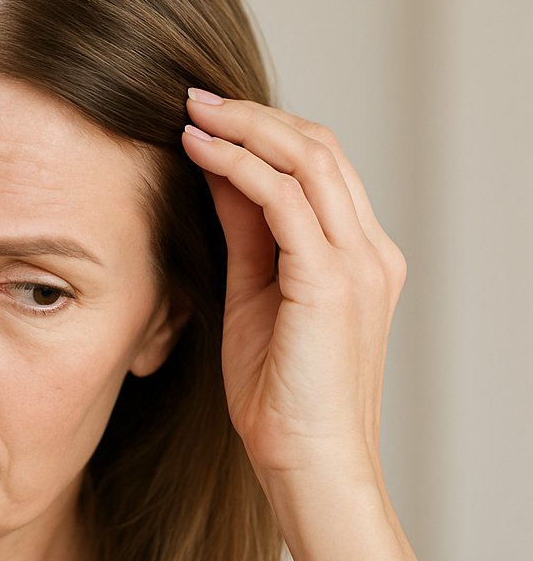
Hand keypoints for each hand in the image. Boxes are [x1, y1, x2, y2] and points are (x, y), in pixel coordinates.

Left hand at [181, 89, 407, 491]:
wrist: (308, 463)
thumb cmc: (279, 395)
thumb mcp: (256, 298)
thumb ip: (247, 234)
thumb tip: (220, 173)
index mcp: (359, 257)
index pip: (321, 168)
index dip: (266, 132)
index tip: (210, 117)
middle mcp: (369, 251)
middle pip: (320, 148)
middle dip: (254, 115)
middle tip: (195, 97)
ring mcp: (358, 264)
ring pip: (308, 160)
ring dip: (245, 127)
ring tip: (192, 111)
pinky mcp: (331, 282)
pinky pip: (284, 200)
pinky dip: (239, 166)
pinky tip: (200, 151)